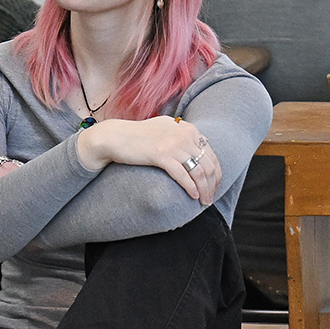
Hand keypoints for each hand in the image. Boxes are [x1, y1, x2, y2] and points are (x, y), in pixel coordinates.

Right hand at [76, 116, 219, 204]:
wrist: (114, 137)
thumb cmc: (137, 135)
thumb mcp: (164, 127)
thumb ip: (183, 132)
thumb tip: (203, 141)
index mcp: (188, 129)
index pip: (210, 154)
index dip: (215, 173)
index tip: (213, 186)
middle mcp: (184, 135)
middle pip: (207, 164)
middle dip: (212, 184)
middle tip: (210, 198)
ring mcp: (173, 145)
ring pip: (198, 172)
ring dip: (204, 189)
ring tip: (204, 201)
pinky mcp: (161, 155)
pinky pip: (183, 175)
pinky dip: (190, 187)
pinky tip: (193, 196)